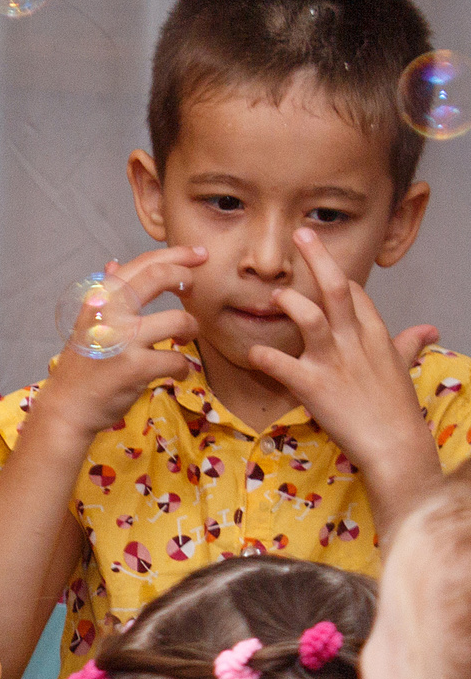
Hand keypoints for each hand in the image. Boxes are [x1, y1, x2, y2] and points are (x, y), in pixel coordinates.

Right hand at [30, 246, 203, 439]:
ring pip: (179, 320)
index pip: (141, 264)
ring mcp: (121, 340)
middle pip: (158, 276)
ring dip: (191, 329)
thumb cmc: (82, 366)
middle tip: (195, 288)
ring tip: (185, 338)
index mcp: (99, 299)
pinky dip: (183, 367)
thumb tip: (115, 264)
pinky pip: (177, 360)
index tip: (198, 255)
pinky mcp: (135, 367)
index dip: (176, 254)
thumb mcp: (88, 325)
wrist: (67, 407)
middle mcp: (108, 312)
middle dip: (186, 277)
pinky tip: (177, 372)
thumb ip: (106, 295)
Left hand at [254, 229, 442, 489]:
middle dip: (318, 259)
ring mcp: (333, 362)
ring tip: (273, 296)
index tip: (316, 255)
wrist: (395, 444)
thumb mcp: (403, 369)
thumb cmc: (396, 408)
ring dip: (289, 303)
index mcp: (373, 335)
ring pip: (311, 318)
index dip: (334, 273)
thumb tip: (428, 330)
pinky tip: (251, 350)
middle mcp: (354, 341)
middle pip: (336, 289)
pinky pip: (280, 363)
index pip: (355, 293)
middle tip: (300, 234)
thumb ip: (408, 345)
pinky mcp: (313, 386)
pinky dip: (262, 355)